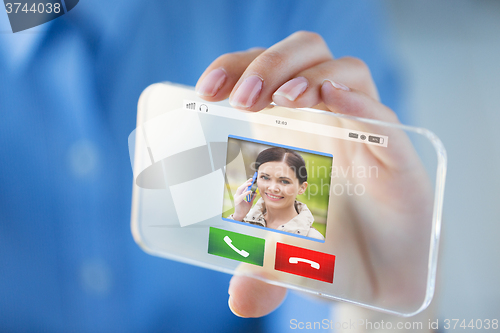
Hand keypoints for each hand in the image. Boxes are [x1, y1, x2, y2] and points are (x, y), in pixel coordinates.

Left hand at [196, 31, 433, 317]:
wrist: (386, 277)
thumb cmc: (332, 253)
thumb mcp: (285, 261)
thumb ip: (261, 275)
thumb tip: (238, 301)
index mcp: (291, 130)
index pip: (263, 74)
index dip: (235, 67)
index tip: (206, 89)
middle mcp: (326, 121)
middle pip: (302, 56)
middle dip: (268, 65)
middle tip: (240, 99)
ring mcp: (362, 132)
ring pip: (340, 70)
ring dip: (305, 76)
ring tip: (281, 102)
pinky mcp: (395, 153)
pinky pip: (380, 114)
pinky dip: (355, 101)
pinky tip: (331, 99)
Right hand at [231, 178, 255, 220]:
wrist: (241, 215)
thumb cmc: (244, 209)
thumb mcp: (250, 202)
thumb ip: (252, 197)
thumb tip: (255, 193)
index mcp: (239, 195)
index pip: (243, 187)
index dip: (246, 183)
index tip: (251, 180)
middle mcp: (237, 195)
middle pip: (241, 187)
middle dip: (246, 183)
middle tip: (251, 180)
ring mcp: (236, 198)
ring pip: (240, 189)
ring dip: (245, 186)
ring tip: (250, 184)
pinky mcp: (237, 201)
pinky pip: (241, 196)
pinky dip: (245, 193)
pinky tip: (249, 191)